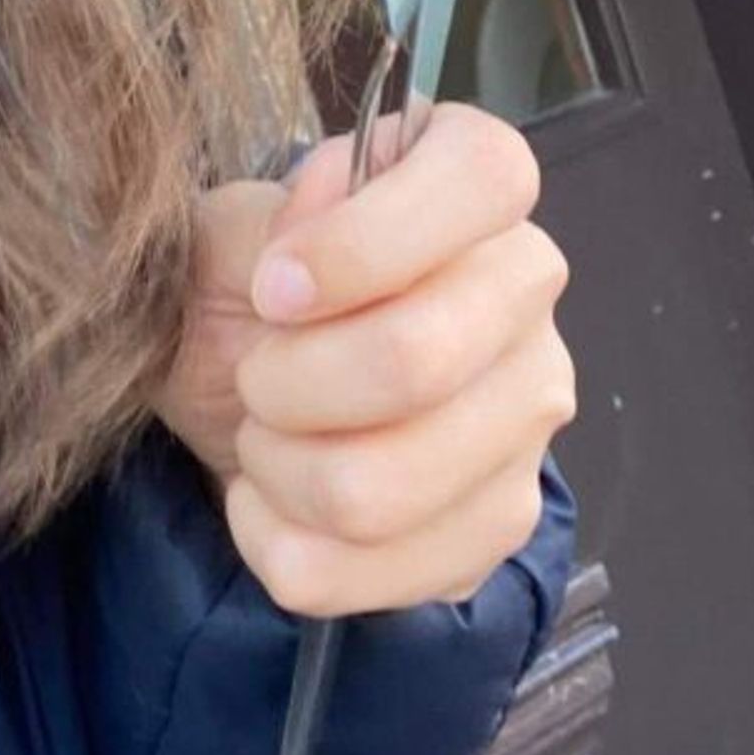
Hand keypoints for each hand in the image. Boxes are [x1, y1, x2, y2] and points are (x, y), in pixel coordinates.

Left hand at [155, 106, 574, 615]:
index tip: (273, 288)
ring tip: (265, 436)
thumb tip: (301, 268)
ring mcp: (527, 420)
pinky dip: (281, 543)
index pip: (486, 180)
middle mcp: (528, 295)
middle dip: (283, 382)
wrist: (234, 389)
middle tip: (253, 373)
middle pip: (414, 362)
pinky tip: (275, 500)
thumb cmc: (246, 289)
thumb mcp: (225, 231)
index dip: (364, 244)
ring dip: (277, 470)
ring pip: (376, 491)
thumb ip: (258, 227)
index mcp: (477, 187)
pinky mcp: (494, 528)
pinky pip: (366, 574)